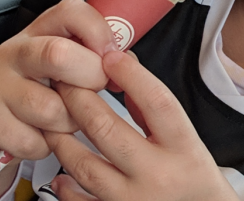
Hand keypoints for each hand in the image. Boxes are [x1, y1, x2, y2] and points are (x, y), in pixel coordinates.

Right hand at [0, 0, 113, 163]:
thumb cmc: (43, 89)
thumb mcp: (69, 64)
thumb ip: (99, 58)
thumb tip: (127, 63)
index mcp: (40, 31)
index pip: (70, 12)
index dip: (98, 32)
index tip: (110, 55)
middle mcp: (14, 52)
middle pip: (59, 55)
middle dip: (90, 78)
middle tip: (94, 90)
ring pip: (49, 108)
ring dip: (69, 123)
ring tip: (66, 119)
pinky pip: (32, 140)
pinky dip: (46, 146)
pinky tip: (43, 135)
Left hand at [44, 50, 238, 200]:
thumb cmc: (192, 175)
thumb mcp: (186, 139)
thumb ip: (152, 109)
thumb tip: (121, 71)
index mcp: (183, 148)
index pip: (157, 103)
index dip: (133, 75)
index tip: (112, 57)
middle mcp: (159, 175)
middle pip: (108, 130)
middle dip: (79, 99)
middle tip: (63, 80)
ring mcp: (135, 200)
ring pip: (85, 165)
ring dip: (62, 137)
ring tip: (51, 117)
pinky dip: (64, 186)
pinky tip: (59, 172)